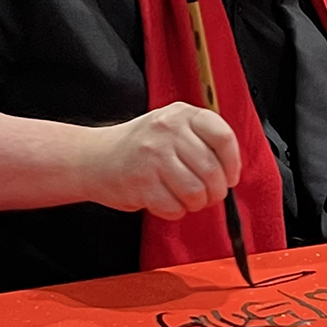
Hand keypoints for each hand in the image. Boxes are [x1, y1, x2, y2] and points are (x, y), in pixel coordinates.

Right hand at [80, 103, 240, 219]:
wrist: (93, 158)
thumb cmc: (140, 147)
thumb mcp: (170, 127)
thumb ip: (201, 140)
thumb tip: (231, 172)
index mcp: (181, 114)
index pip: (223, 137)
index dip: (232, 163)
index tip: (230, 176)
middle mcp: (167, 131)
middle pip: (212, 170)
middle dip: (216, 191)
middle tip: (208, 195)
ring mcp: (152, 157)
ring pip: (196, 192)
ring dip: (196, 203)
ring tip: (186, 199)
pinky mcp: (141, 183)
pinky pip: (174, 208)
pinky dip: (175, 211)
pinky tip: (164, 201)